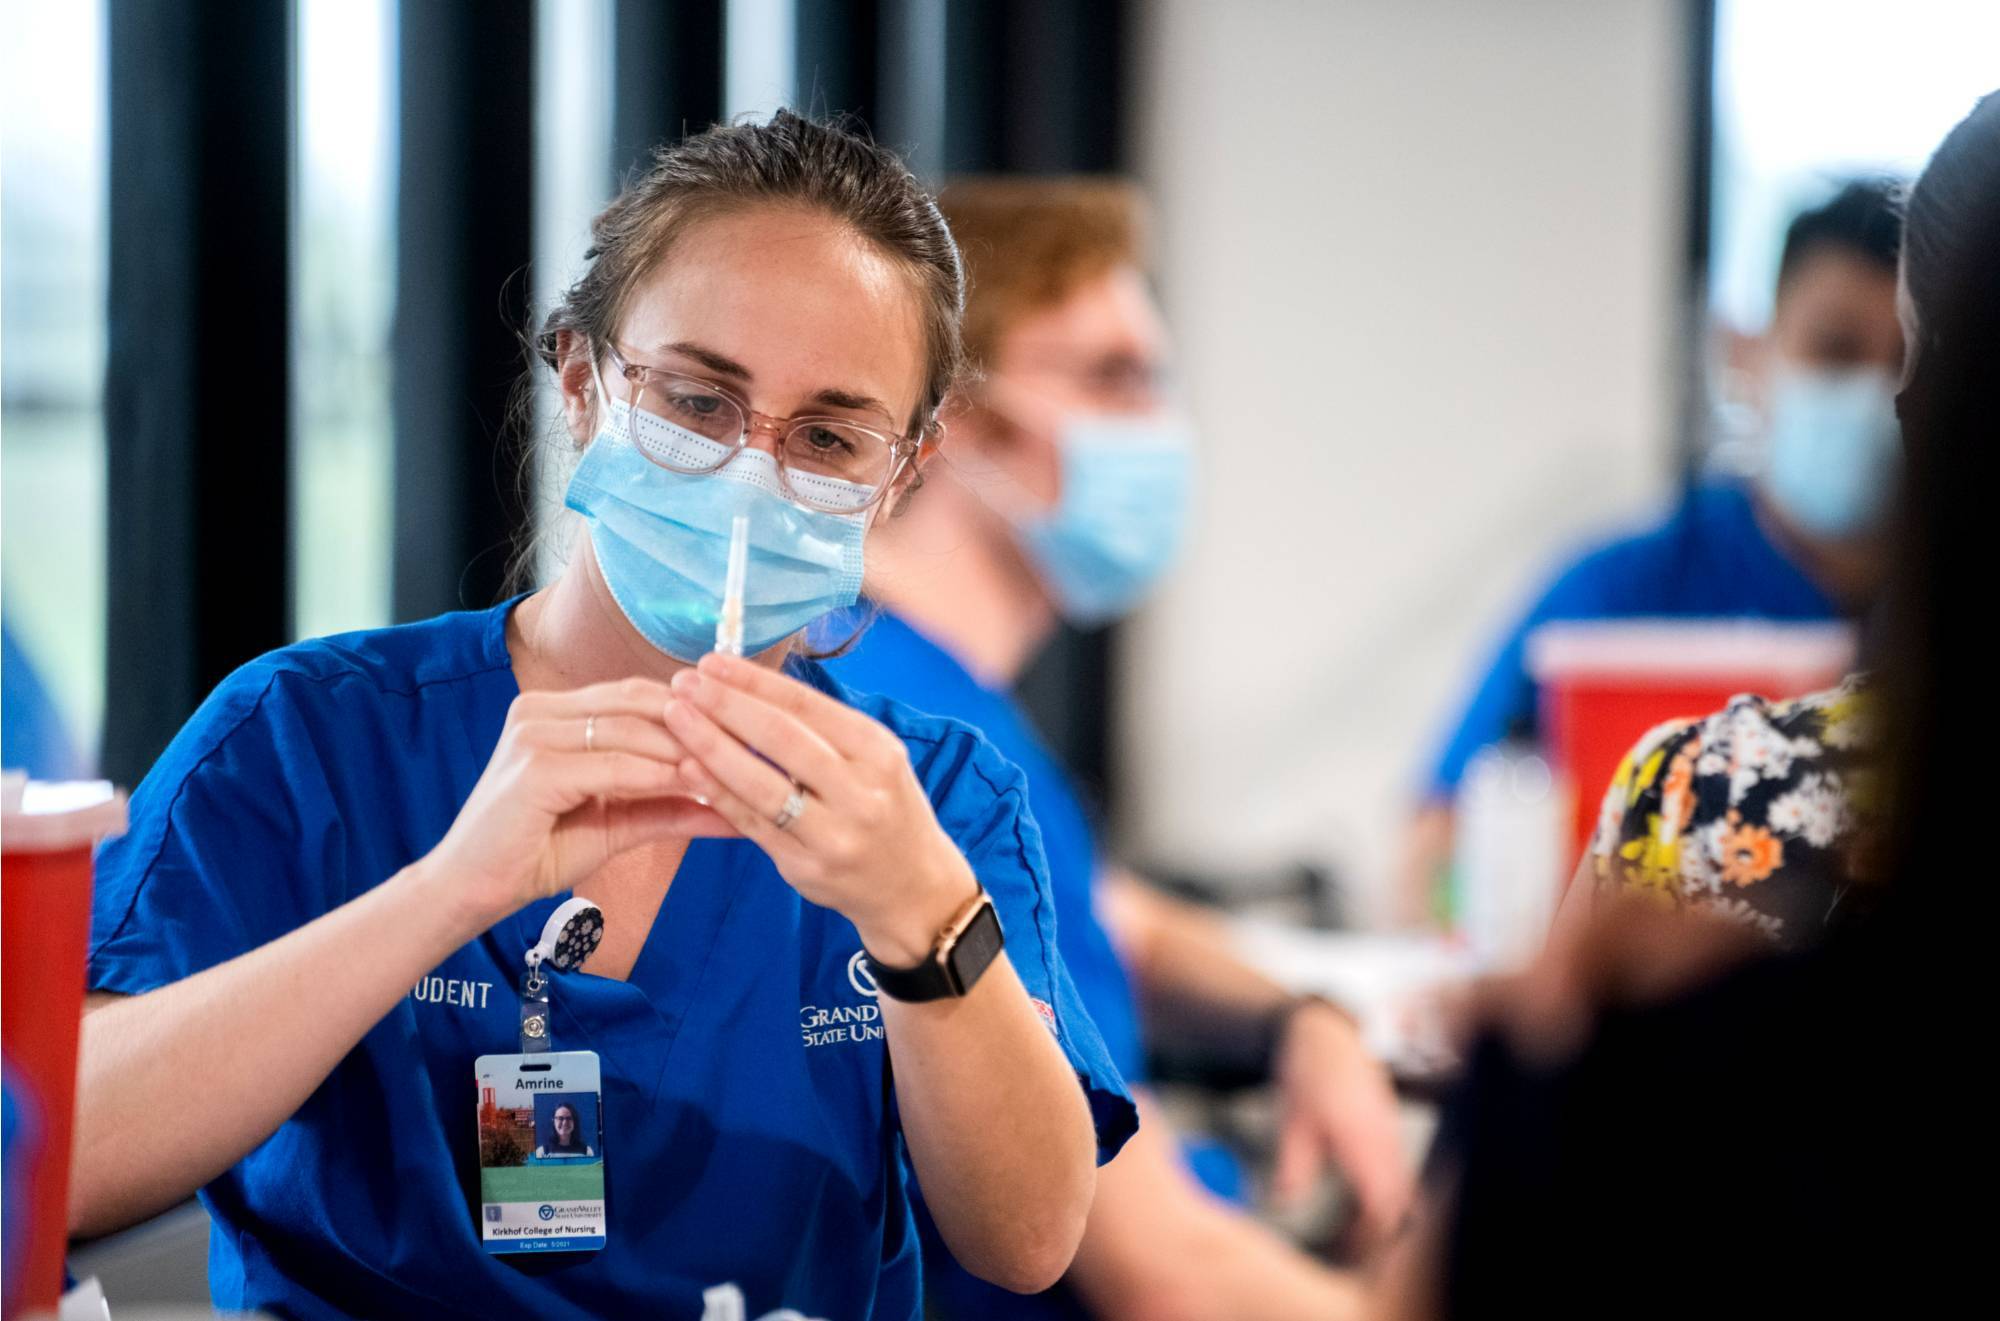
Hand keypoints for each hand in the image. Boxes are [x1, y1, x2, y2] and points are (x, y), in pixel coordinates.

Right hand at [424, 678, 729, 924]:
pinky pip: (611, 765)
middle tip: (749, 742)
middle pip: (637, 701)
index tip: (744, 731)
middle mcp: (540, 710)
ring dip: (684, 748)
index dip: (693, 709)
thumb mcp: (615, 824)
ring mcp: (533, 734)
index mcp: (555, 711)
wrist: (470, 890)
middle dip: (696, 721)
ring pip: (629, 729)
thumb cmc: (536, 854)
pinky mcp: (533, 768)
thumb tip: (731, 808)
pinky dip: (656, 775)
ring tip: (731, 767)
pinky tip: (693, 786)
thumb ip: (667, 807)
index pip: (637, 695)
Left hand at [661, 651, 975, 961]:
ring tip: (675, 718)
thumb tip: (751, 686)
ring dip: (712, 746)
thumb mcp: (875, 760)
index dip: (754, 681)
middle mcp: (860, 791)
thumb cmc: (885, 808)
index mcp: (877, 751)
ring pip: (762, 784)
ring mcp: (834, 834)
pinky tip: (688, 769)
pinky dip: (718, 794)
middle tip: (683, 682)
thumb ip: (823, 730)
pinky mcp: (807, 867)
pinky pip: (753, 824)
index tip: (710, 662)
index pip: (806, 705)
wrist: (913, 887)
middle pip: (782, 739)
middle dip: (726, 706)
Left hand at [1271, 1000, 1413, 1251]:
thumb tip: (1285, 1205)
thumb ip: (1292, 1168)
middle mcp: (1385, 1142)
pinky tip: (1362, 1206)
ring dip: (1384, 1216)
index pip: (1382, 1205)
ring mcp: (1393, 1136)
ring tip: (1353, 1235)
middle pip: (1399, 1205)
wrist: (1329, 1036)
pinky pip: (1400, 1175)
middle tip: (1350, 1251)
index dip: (1371, 1237)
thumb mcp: (1292, 1123)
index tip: (1349, 1252)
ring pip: (1403, 1191)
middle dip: (1380, 1235)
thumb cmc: (1309, 1075)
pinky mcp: (1392, 1133)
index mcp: (1362, 1141)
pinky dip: (1386, 1197)